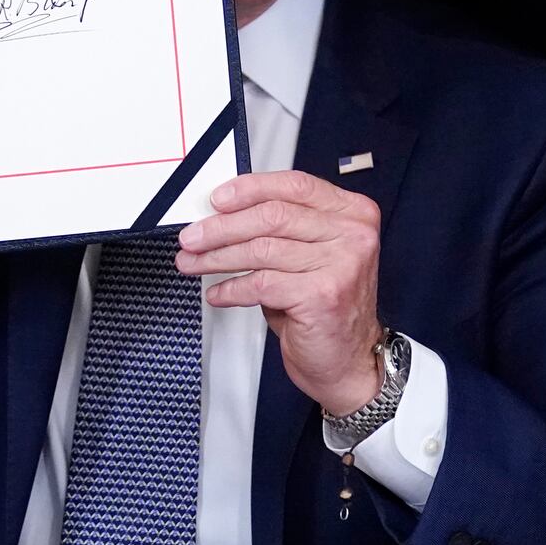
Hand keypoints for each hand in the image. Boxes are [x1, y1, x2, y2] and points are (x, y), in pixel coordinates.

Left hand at [175, 172, 382, 415]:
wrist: (349, 359)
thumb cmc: (325, 306)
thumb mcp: (310, 255)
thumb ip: (282, 229)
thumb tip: (223, 215)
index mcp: (353, 212)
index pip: (294, 185)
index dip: (250, 189)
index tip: (217, 200)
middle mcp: (353, 234)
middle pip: (272, 215)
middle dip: (222, 227)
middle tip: (192, 236)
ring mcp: (341, 264)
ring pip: (261, 249)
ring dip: (218, 257)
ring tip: (194, 263)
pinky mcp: (322, 294)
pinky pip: (260, 284)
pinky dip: (231, 289)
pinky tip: (218, 293)